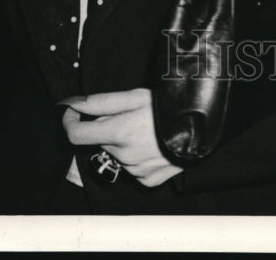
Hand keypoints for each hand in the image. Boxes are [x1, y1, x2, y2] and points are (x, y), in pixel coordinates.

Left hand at [61, 88, 182, 187]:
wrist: (205, 125)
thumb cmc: (170, 106)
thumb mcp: (136, 95)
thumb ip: (102, 101)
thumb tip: (74, 104)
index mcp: (118, 132)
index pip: (76, 135)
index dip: (70, 121)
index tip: (73, 112)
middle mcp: (124, 156)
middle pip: (102, 140)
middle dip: (110, 127)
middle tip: (132, 114)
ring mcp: (136, 171)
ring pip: (118, 154)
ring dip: (124, 142)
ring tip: (148, 128)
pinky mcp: (148, 180)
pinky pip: (133, 168)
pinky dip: (138, 157)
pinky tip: (154, 145)